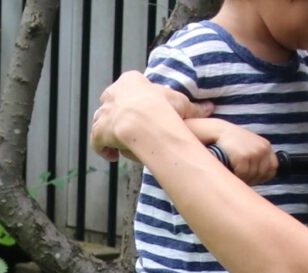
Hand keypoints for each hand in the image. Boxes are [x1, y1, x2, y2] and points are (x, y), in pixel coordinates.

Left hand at [92, 71, 212, 162]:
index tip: (143, 114)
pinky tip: (113, 156)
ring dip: (108, 133)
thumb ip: (194, 108)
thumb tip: (211, 107)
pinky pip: (96, 141)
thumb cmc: (164, 109)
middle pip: (111, 104)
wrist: (143, 121)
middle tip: (129, 130)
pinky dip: (103, 150)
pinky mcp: (98, 132)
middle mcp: (112, 94)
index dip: (134, 102)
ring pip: (101, 122)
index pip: (128, 88)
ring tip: (119, 145)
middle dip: (117, 115)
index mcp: (130, 81)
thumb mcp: (182, 105)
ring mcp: (103, 113)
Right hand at [209, 123, 278, 184]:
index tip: (252, 176)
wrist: (219, 131)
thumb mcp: (250, 146)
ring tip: (235, 171)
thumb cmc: (233, 142)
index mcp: (266, 146)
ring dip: (243, 177)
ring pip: (252, 176)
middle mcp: (263, 149)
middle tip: (240, 174)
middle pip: (261, 174)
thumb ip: (258, 158)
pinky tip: (231, 169)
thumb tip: (260, 177)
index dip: (262, 175)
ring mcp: (255, 152)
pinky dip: (236, 175)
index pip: (272, 169)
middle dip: (251, 178)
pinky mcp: (244, 157)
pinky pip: (243, 174)